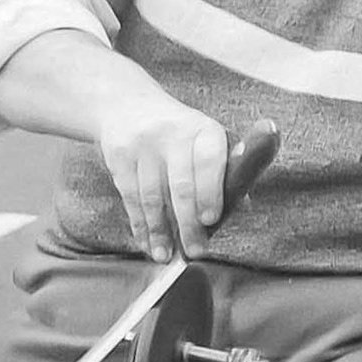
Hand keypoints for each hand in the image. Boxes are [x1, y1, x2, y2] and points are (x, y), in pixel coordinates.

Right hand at [95, 93, 229, 261]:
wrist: (127, 105)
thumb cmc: (178, 133)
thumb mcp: (205, 140)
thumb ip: (225, 170)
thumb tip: (243, 205)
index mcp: (203, 129)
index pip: (208, 161)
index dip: (210, 191)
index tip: (210, 220)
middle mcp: (173, 133)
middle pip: (180, 185)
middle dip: (188, 224)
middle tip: (195, 251)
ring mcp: (142, 144)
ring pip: (152, 197)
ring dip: (160, 232)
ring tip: (167, 255)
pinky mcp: (119, 156)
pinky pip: (130, 199)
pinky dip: (140, 226)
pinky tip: (148, 243)